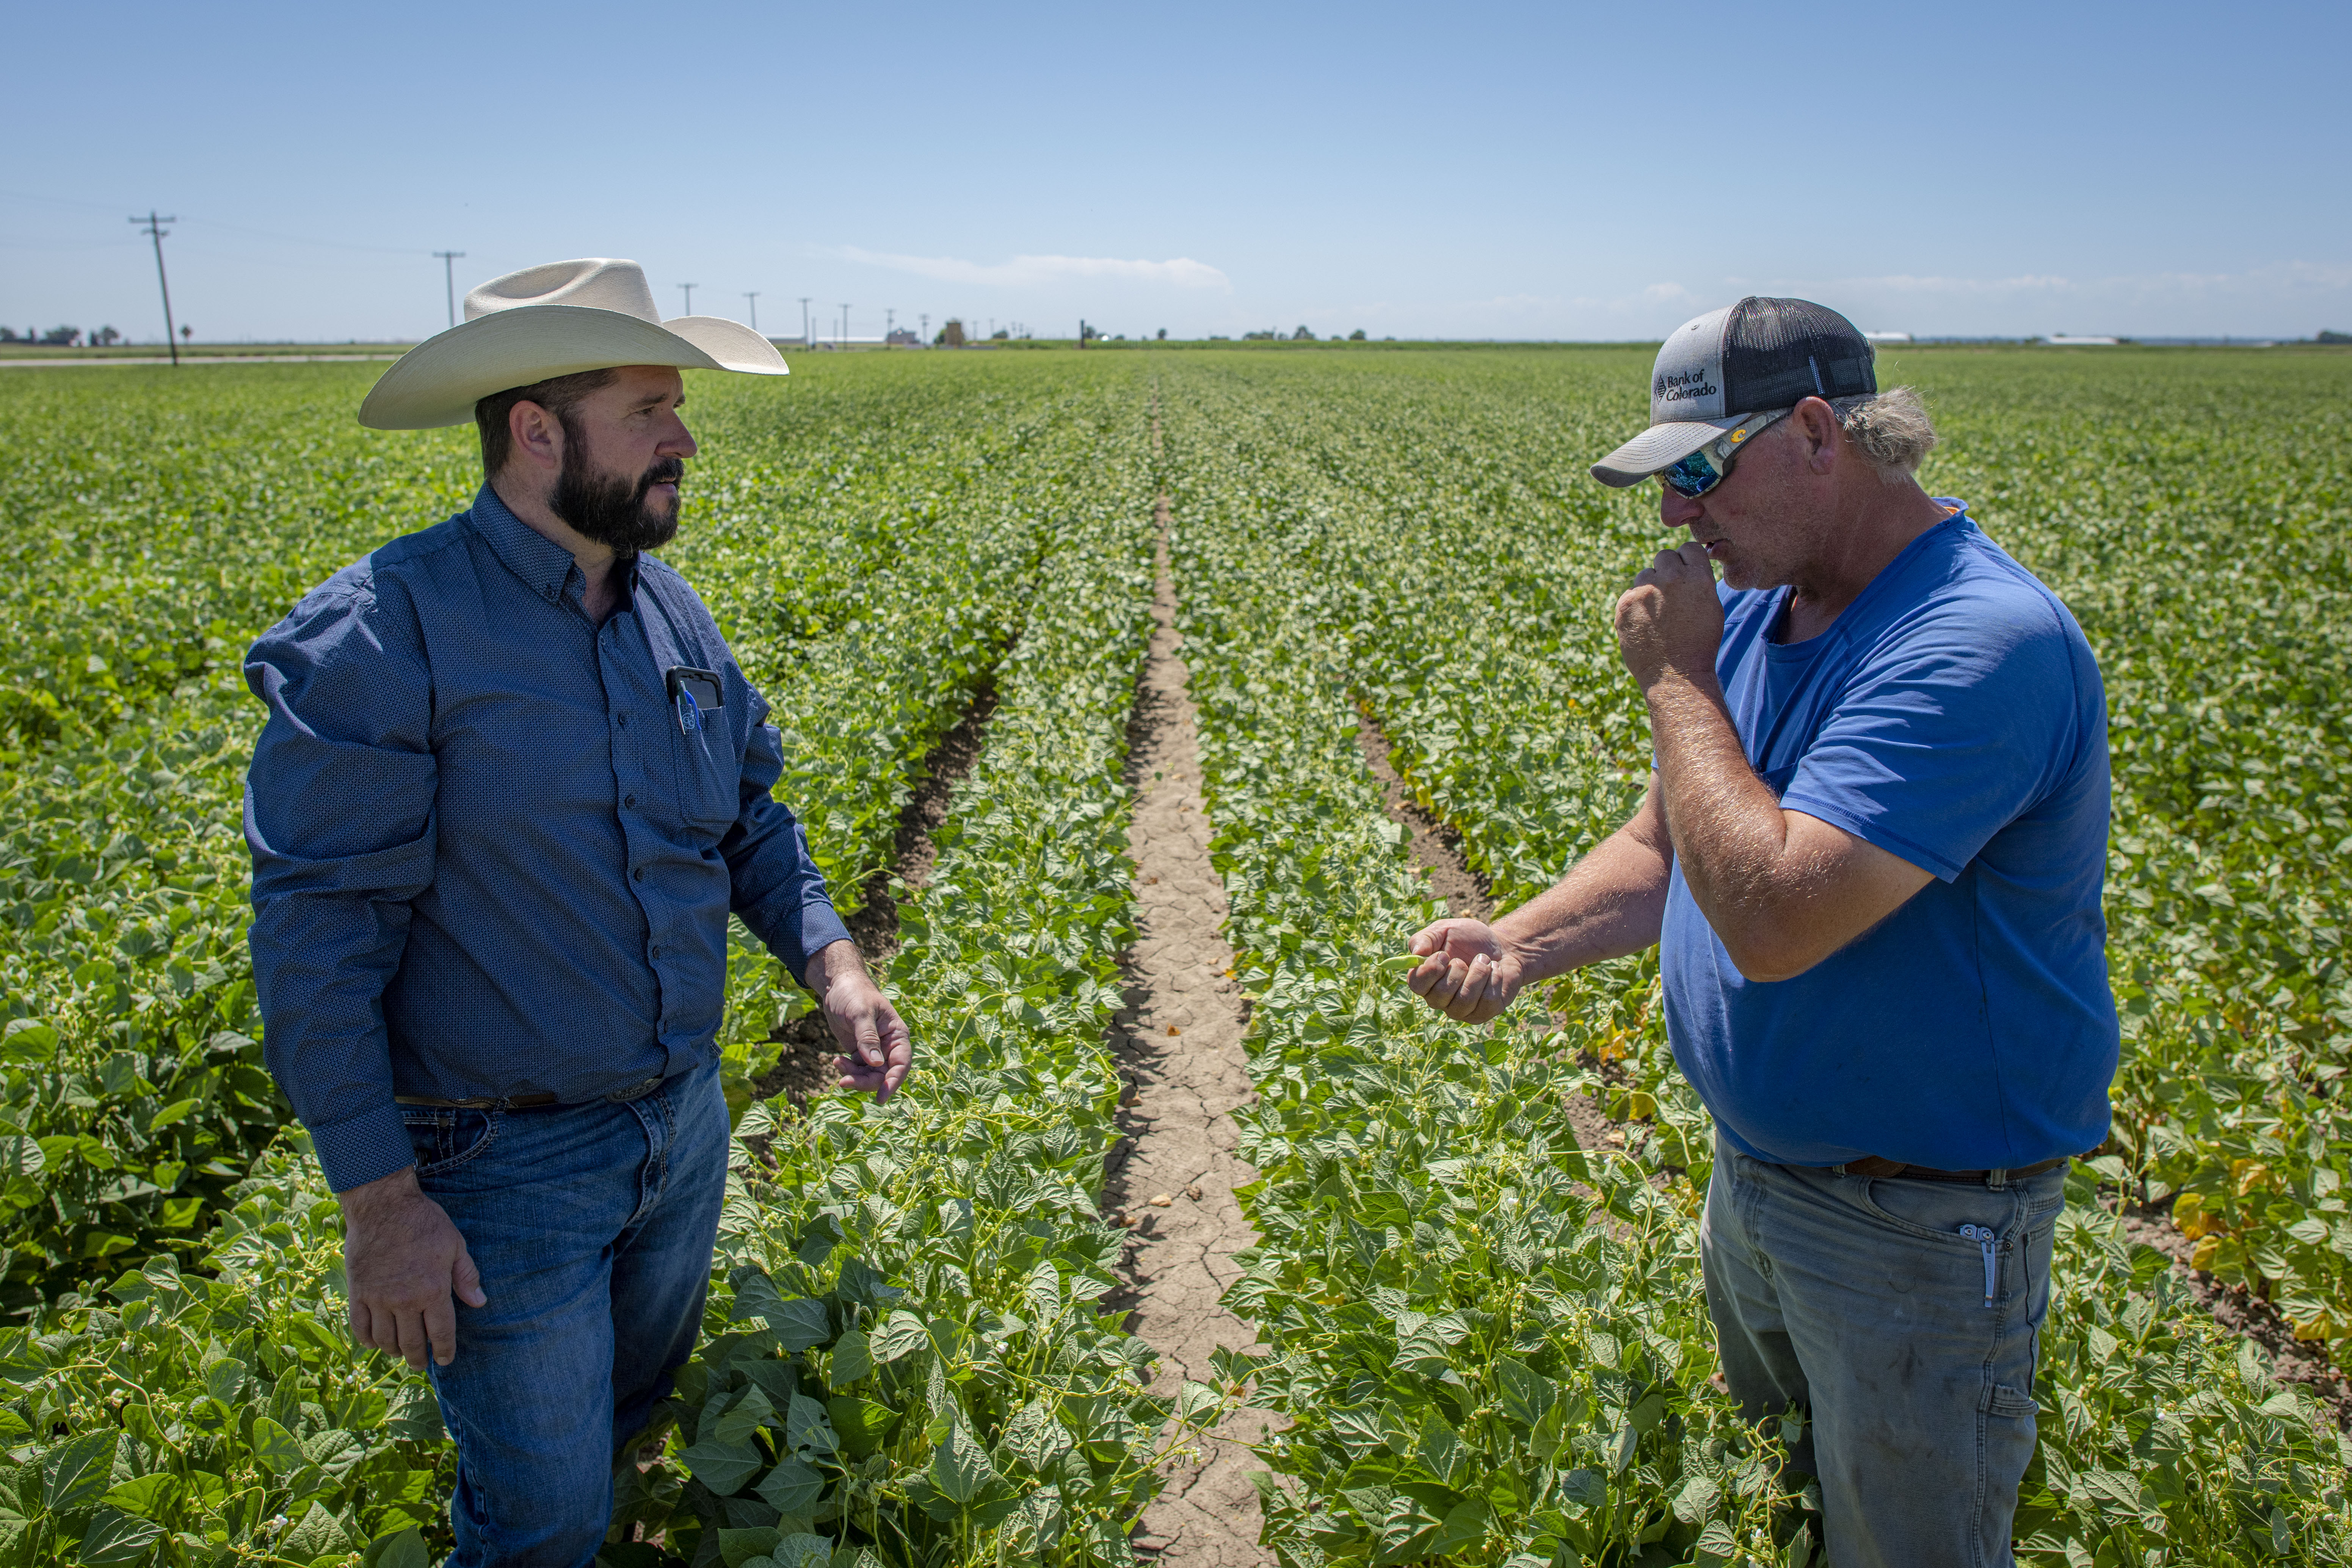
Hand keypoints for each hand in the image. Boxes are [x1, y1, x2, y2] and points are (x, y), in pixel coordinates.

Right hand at [338, 1167, 484, 1368]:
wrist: (383, 1206)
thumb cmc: (424, 1222)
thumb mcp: (455, 1245)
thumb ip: (466, 1276)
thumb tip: (480, 1302)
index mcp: (433, 1290)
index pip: (441, 1333)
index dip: (444, 1351)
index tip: (445, 1360)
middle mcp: (405, 1300)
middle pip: (412, 1343)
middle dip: (418, 1358)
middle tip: (421, 1363)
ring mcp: (378, 1298)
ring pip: (385, 1340)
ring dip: (394, 1351)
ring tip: (400, 1353)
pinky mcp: (357, 1292)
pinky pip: (360, 1327)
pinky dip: (367, 1340)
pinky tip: (375, 1342)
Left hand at [810, 940, 913, 1101]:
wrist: (838, 986)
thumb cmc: (854, 994)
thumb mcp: (860, 1013)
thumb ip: (868, 1038)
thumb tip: (875, 1064)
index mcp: (897, 1035)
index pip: (901, 1064)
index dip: (893, 1082)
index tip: (881, 1098)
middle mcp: (889, 1046)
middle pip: (883, 1075)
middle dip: (865, 1082)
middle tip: (844, 1081)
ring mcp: (875, 1051)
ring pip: (869, 1076)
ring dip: (854, 1076)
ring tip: (837, 1063)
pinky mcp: (861, 1052)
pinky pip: (857, 1070)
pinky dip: (847, 1070)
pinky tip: (836, 1060)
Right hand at [1403, 918, 1526, 1023]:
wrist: (1501, 946)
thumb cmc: (1468, 939)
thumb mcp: (1444, 930)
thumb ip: (1425, 938)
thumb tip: (1416, 952)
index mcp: (1426, 980)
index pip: (1417, 984)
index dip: (1430, 969)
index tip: (1444, 954)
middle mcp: (1440, 1000)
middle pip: (1441, 994)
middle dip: (1458, 970)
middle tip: (1465, 958)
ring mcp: (1462, 1010)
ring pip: (1465, 1000)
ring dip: (1479, 972)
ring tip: (1484, 960)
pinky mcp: (1484, 1013)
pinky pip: (1488, 1002)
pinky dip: (1494, 979)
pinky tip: (1495, 970)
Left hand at [1615, 542, 1724, 691]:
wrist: (1676, 676)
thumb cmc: (1699, 644)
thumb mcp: (1711, 607)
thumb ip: (1698, 581)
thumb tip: (1685, 564)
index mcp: (1697, 577)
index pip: (1688, 548)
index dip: (1687, 560)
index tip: (1686, 573)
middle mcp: (1671, 579)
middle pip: (1664, 556)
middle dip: (1667, 571)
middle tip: (1671, 594)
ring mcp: (1645, 591)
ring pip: (1644, 575)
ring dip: (1650, 588)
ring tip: (1659, 615)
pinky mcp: (1625, 605)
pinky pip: (1629, 594)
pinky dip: (1635, 605)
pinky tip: (1646, 624)